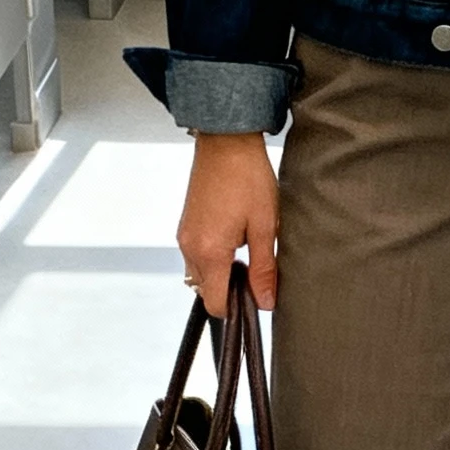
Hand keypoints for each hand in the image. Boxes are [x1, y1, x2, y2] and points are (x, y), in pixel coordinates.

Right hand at [177, 133, 279, 317]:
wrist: (226, 141)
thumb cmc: (247, 178)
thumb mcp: (265, 226)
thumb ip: (264, 268)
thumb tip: (265, 301)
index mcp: (209, 252)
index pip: (215, 303)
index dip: (237, 308)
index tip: (257, 296)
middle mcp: (189, 248)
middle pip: (205, 292)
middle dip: (230, 290)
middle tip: (256, 269)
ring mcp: (184, 236)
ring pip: (200, 275)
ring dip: (221, 273)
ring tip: (246, 250)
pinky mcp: (185, 226)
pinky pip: (196, 256)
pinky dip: (213, 258)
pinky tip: (234, 238)